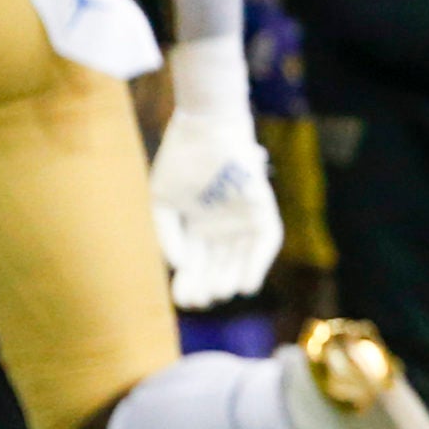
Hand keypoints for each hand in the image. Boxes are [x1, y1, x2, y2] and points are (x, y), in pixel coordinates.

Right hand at [150, 110, 284, 307]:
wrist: (205, 127)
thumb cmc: (181, 159)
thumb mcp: (162, 202)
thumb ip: (168, 235)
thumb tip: (180, 267)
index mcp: (198, 226)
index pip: (195, 263)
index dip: (189, 284)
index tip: (182, 300)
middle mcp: (221, 226)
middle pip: (218, 265)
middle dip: (209, 285)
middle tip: (201, 301)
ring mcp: (243, 218)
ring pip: (240, 258)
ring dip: (231, 278)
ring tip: (220, 293)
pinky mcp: (262, 210)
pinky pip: (265, 242)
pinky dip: (257, 263)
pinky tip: (246, 284)